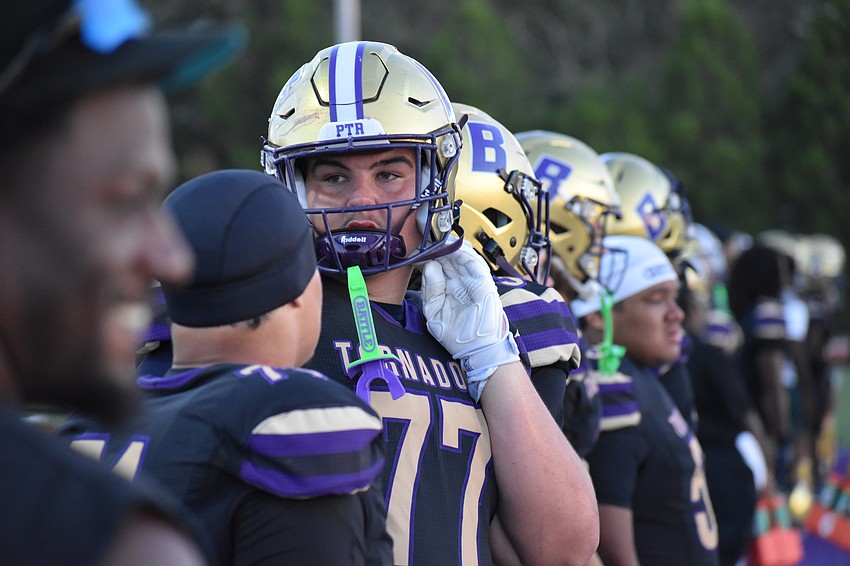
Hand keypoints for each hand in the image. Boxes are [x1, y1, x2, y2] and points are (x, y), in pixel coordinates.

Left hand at [421, 240, 518, 400]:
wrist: (477, 351)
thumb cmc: (457, 336)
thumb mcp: (434, 312)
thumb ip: (431, 290)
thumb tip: (430, 266)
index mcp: (449, 287)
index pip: (437, 264)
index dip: (427, 255)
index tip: (414, 250)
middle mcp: (461, 281)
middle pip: (449, 256)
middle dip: (436, 247)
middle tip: (423, 239)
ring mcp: (473, 281)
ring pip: (463, 255)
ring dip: (450, 246)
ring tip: (436, 240)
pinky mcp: (484, 282)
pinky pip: (475, 263)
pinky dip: (465, 253)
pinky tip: (452, 247)